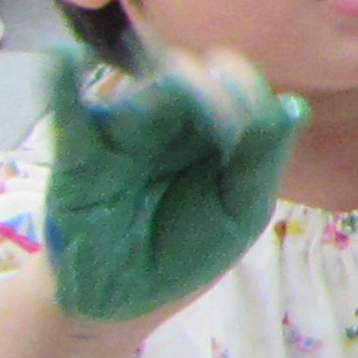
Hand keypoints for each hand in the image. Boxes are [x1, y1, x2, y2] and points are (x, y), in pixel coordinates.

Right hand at [39, 47, 303, 324]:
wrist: (128, 297)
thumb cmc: (188, 250)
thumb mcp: (240, 211)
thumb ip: (261, 159)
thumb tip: (294, 106)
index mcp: (216, 130)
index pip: (232, 85)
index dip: (240, 88)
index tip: (246, 117)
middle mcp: (171, 120)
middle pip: (187, 76)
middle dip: (205, 87)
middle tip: (216, 114)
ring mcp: (124, 131)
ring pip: (142, 89)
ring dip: (162, 86)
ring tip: (178, 95)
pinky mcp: (80, 152)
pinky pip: (69, 111)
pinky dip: (63, 82)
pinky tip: (68, 59)